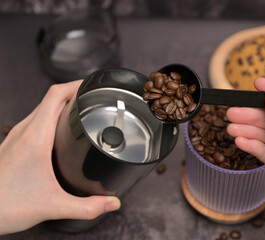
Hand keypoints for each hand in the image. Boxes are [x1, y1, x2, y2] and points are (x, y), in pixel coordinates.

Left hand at [0, 81, 120, 234]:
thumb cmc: (6, 205)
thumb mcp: (52, 206)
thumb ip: (87, 207)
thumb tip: (112, 204)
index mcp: (35, 138)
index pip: (55, 95)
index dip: (76, 84)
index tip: (94, 85)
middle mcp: (25, 131)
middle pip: (51, 97)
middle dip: (75, 92)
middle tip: (96, 98)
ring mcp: (18, 135)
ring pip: (43, 107)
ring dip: (63, 102)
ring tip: (84, 109)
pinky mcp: (15, 142)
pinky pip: (36, 118)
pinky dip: (53, 114)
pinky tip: (63, 129)